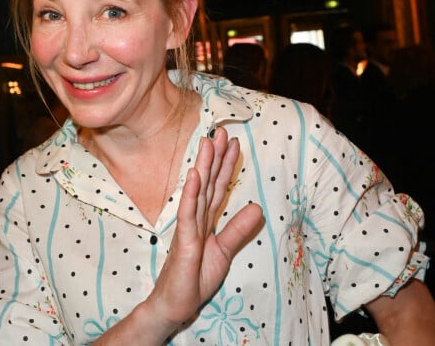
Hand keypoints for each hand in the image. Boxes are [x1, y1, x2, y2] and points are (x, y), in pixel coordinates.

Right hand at [146, 127, 262, 334]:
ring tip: (209, 143)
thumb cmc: (195, 277)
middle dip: (215, 156)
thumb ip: (237, 229)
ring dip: (204, 166)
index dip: (226, 165)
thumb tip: (257, 207)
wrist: (176, 304)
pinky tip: (194, 175)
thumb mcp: (223, 252)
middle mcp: (196, 217)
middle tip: (222, 131)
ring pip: (198, 190)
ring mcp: (188, 226)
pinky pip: (189, 213)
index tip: (233, 143)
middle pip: (208, 181)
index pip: (218, 187)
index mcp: (205, 219)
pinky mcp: (184, 240)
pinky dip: (191, 193)